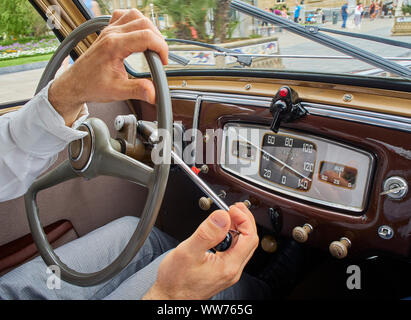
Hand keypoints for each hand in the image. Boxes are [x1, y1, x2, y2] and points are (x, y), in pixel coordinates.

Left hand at [48, 9, 167, 125]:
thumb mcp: (117, 92)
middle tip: (160, 56)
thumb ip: (137, 90)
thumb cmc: (91, 86)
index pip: (146, 36)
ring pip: (135, 15)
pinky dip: (135, 22)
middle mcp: (111, 34)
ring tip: (152, 45)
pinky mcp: (108, 32)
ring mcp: (109, 31)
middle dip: (158, 39)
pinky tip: (139, 35)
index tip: (163, 62)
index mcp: (114, 45)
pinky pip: (123, 16)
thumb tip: (154, 93)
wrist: (74, 84)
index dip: (161, 48)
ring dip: (148, 28)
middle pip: (144, 23)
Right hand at [143, 202, 258, 299]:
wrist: (169, 298)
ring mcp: (228, 271)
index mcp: (228, 266)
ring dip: (237, 228)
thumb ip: (207, 233)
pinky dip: (230, 236)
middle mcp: (232, 270)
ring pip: (241, 245)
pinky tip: (220, 231)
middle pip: (249, 240)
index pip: (249, 237)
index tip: (233, 208)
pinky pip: (233, 250)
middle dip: (244, 220)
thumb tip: (222, 216)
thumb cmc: (176, 282)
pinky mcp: (221, 270)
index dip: (244, 219)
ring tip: (227, 216)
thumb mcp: (188, 252)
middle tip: (234, 208)